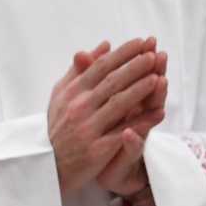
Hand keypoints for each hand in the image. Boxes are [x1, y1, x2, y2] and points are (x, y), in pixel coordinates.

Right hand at [48, 38, 160, 194]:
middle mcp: (79, 106)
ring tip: (158, 78)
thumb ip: (81, 69)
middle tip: (152, 55)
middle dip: (134, 68)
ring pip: (118, 105)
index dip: (121, 54)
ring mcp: (88, 127)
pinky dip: (142, 123)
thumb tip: (104, 46)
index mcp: (72, 91)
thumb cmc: (57, 125)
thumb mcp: (61, 93)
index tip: (140, 43)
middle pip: (111, 82)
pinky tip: (158, 114)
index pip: (99, 67)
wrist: (47, 163)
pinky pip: (123, 133)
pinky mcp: (97, 149)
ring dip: (140, 91)